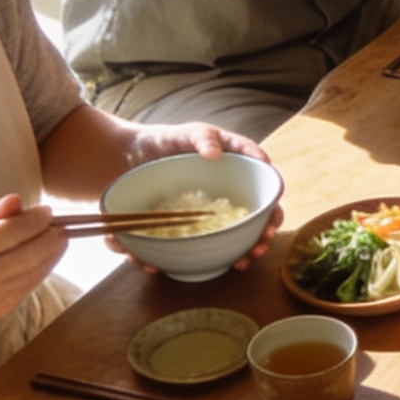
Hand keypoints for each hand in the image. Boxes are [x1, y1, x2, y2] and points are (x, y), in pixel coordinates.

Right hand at [0, 193, 66, 319]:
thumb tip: (17, 201)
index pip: (5, 235)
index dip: (32, 221)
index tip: (47, 210)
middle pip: (25, 257)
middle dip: (49, 238)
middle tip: (61, 225)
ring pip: (32, 272)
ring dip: (53, 253)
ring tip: (60, 237)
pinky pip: (30, 285)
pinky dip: (44, 266)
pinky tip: (48, 253)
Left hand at [118, 125, 280, 273]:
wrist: (127, 157)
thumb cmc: (166, 140)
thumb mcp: (187, 133)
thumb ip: (203, 138)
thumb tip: (214, 153)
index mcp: (236, 169)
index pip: (264, 185)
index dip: (272, 204)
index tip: (272, 220)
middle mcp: (228, 194)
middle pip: (255, 218)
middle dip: (262, 236)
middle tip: (257, 249)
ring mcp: (208, 214)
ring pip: (232, 237)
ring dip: (241, 253)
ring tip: (239, 263)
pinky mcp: (186, 228)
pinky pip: (196, 246)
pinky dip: (192, 259)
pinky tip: (184, 266)